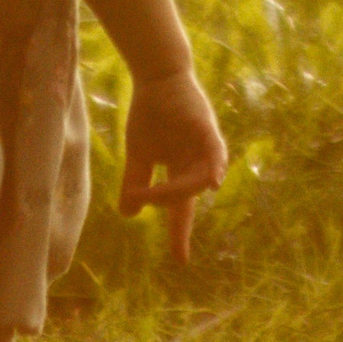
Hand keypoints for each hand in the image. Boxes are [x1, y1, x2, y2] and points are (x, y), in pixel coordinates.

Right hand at [120, 66, 228, 261]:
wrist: (155, 79)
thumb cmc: (151, 115)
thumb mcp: (139, 154)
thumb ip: (136, 182)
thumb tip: (127, 214)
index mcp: (181, 172)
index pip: (181, 209)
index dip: (179, 234)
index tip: (180, 262)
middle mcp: (196, 164)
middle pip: (186, 196)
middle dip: (169, 205)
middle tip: (143, 200)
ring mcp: (203, 148)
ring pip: (197, 178)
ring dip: (182, 189)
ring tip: (162, 193)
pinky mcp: (206, 129)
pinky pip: (214, 151)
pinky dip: (214, 165)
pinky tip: (212, 180)